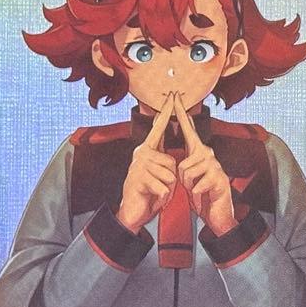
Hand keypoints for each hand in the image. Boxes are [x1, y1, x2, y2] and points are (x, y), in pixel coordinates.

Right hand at [116, 93, 177, 233]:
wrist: (134, 211)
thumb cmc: (150, 191)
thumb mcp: (159, 172)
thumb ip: (163, 157)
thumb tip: (168, 143)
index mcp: (147, 150)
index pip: (158, 128)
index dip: (165, 112)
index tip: (171, 95)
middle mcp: (140, 154)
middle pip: (172, 161)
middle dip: (171, 178)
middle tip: (158, 185)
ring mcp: (137, 167)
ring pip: (170, 175)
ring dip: (167, 188)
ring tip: (155, 191)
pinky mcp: (137, 180)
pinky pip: (164, 187)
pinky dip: (162, 196)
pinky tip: (152, 196)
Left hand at [174, 93, 235, 236]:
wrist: (217, 213)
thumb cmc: (202, 194)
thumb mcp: (189, 176)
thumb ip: (185, 162)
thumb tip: (179, 153)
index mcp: (199, 152)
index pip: (188, 129)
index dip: (181, 113)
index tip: (175, 95)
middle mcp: (209, 154)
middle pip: (183, 161)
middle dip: (183, 177)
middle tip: (194, 187)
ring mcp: (215, 165)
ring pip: (186, 173)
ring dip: (188, 186)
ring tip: (199, 190)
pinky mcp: (218, 179)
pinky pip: (195, 185)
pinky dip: (196, 193)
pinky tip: (204, 194)